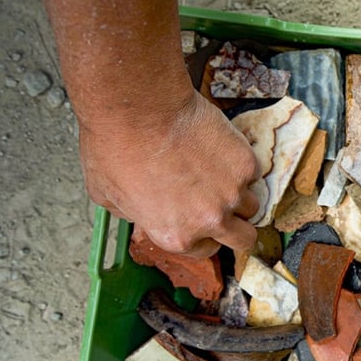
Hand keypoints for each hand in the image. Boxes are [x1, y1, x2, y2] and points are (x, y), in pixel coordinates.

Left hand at [80, 89, 260, 257]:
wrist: (139, 109)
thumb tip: (142, 210)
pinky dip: (239, 164)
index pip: (206, 250)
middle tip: (227, 211)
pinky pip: (252, 172)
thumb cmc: (117, 146)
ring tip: (218, 175)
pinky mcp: (244, 163)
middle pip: (244, 239)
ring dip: (238, 194)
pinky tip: (219, 151)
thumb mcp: (107, 196)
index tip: (200, 221)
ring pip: (252, 204)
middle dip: (237, 228)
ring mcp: (232, 191)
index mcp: (176, 236)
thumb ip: (136, 214)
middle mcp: (210, 220)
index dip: (203, 235)